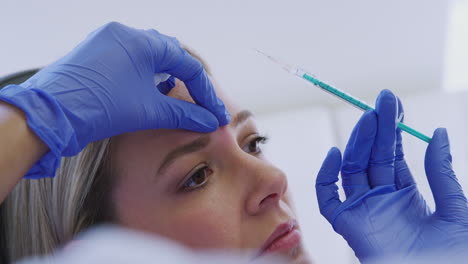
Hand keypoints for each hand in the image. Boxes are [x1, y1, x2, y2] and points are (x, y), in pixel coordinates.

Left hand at [0, 22, 228, 177]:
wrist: (49, 115)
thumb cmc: (98, 108)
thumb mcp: (148, 111)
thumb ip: (184, 114)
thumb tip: (209, 121)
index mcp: (142, 42)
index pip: (187, 65)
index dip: (205, 92)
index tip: (214, 113)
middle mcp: (125, 34)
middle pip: (171, 55)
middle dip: (189, 80)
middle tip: (201, 102)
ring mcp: (107, 41)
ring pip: (149, 55)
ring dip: (167, 76)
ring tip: (174, 98)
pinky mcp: (95, 53)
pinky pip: (130, 58)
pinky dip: (145, 74)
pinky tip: (148, 91)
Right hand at [315, 90, 467, 261]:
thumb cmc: (452, 254)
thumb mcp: (455, 208)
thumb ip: (441, 173)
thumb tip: (438, 134)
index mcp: (406, 196)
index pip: (392, 156)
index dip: (392, 130)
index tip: (393, 105)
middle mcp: (381, 200)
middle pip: (371, 158)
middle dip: (376, 129)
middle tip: (381, 102)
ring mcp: (363, 210)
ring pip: (352, 169)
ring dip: (358, 143)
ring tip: (369, 119)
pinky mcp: (347, 224)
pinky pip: (328, 197)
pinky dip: (326, 176)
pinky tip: (336, 154)